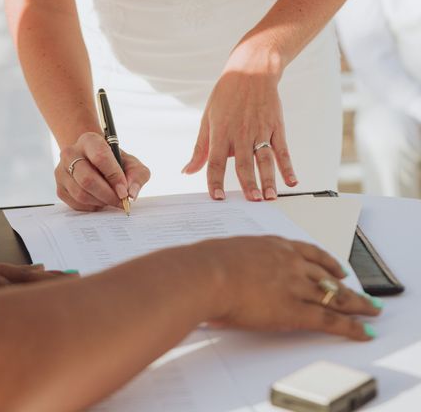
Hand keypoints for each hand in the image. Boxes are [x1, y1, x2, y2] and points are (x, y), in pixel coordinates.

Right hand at [55, 132, 150, 211]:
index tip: (124, 191)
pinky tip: (100, 200)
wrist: (93, 162)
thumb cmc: (114, 162)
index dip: (114, 177)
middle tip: (120, 201)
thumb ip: (137, 175)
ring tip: (111, 200)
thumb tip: (131, 193)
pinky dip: (92, 207)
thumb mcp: (131, 163)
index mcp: (89, 141)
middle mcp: (70, 153)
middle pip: (87, 179)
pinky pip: (76, 203)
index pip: (100, 158)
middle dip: (107, 195)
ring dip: (100, 202)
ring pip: (80, 194)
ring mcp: (61, 171)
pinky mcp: (60, 188)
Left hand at [183, 43, 297, 200]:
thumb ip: (200, 149)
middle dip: (248, 184)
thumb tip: (187, 171)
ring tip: (270, 197)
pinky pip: (283, 149)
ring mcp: (260, 130)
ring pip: (265, 159)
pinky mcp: (276, 127)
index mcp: (221, 133)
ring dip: (269, 179)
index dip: (215, 181)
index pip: (216, 162)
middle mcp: (240, 133)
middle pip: (244, 163)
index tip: (216, 198)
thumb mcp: (207, 119)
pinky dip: (288, 166)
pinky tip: (292, 181)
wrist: (251, 70)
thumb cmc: (226, 96)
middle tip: (252, 202)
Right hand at [198, 236, 380, 339]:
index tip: (338, 269)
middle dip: (347, 286)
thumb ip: (233, 260)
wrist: (207, 273)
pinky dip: (350, 326)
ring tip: (370, 311)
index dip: (328, 263)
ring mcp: (296, 285)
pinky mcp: (296, 310)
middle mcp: (291, 262)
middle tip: (363, 293)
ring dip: (356, 305)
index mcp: (274, 246)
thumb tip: (223, 268)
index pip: (310, 253)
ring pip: (335, 295)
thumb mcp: (224, 252)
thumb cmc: (206, 262)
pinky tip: (361, 331)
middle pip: (328, 275)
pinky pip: (330, 319)